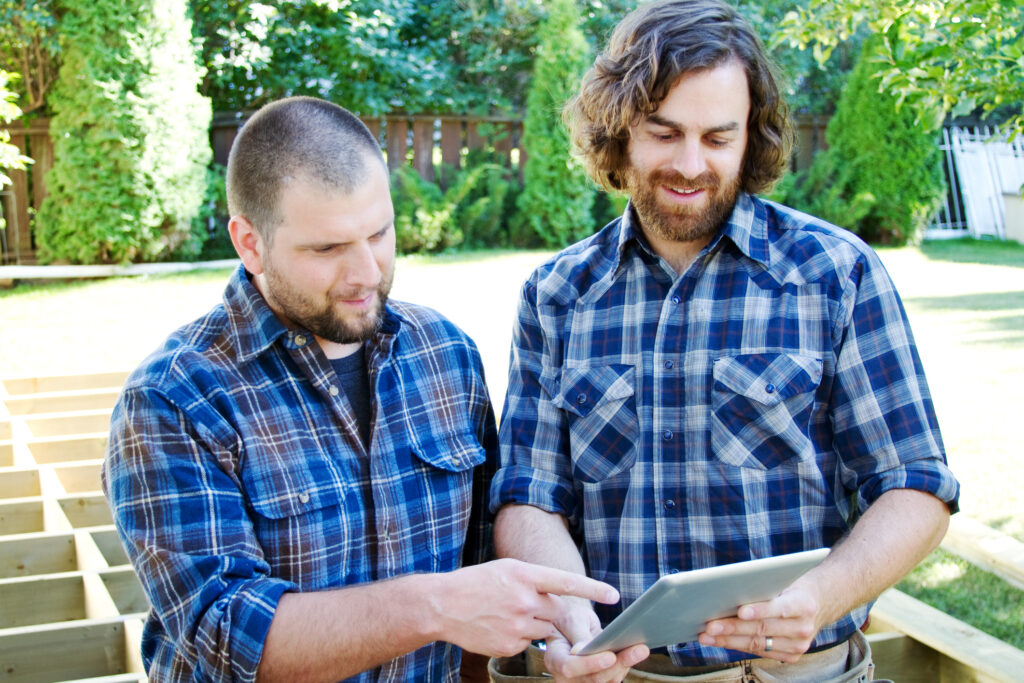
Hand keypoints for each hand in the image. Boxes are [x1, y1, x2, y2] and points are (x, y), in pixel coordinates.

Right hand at [437, 558, 618, 658]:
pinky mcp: (510, 645)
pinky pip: (529, 643)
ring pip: (544, 628)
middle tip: (530, 605)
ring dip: (535, 623)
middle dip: (551, 610)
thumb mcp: (505, 570)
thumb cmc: (475, 583)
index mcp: (523, 574)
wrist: (442, 606)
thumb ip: (533, 581)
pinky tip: (499, 627)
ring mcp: (517, 625)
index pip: (566, 582)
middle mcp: (524, 600)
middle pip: (557, 610)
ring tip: (507, 614)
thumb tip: (557, 596)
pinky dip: (520, 637)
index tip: (614, 595)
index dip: (592, 589)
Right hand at [541, 596, 648, 682]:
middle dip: (617, 665)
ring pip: (607, 681)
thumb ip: (577, 635)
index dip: (589, 664)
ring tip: (641, 649)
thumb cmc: (568, 617)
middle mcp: (566, 676)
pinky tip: (637, 651)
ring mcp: (582, 680)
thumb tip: (581, 650)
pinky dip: (626, 665)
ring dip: (626, 665)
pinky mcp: (598, 679)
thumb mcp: (571, 619)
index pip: (569, 667)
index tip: (610, 656)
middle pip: (592, 678)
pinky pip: (614, 677)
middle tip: (639, 649)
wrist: (572, 622)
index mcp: (554, 658)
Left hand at [698, 584, 820, 662]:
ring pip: (757, 644)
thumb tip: (730, 590)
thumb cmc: (792, 586)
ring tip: (706, 636)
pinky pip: (760, 651)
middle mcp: (803, 628)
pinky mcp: (791, 656)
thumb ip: (765, 586)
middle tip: (709, 626)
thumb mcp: (785, 580)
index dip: (759, 610)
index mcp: (804, 604)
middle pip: (762, 629)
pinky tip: (719, 641)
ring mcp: (798, 645)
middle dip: (733, 628)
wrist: (819, 603)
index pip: (779, 608)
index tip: (739, 612)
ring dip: (728, 641)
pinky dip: (737, 646)